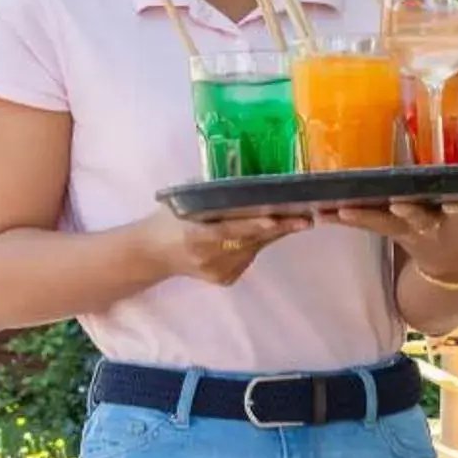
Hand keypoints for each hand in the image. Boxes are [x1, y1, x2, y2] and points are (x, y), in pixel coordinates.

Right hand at [142, 206, 313, 286]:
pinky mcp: (225, 279)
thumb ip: (209, 194)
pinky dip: (258, 243)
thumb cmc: (169, 220)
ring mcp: (218, 270)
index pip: (230, 229)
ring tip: (298, 218)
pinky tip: (269, 231)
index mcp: (194, 235)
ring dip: (274, 233)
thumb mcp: (183, 202)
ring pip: (254, 248)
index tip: (277, 218)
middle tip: (306, 216)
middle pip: (250, 240)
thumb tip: (241, 177)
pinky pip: (249, 257)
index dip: (254, 225)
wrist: (151, 254)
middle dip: (279, 227)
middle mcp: (208, 256)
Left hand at [330, 199, 457, 282]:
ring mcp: (412, 229)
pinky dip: (348, 218)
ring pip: (389, 222)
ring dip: (366, 217)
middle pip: (422, 218)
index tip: (451, 205)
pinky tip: (324, 210)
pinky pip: (368, 222)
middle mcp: (437, 225)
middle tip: (398, 204)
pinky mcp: (393, 229)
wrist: (454, 268)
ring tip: (339, 210)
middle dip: (410, 212)